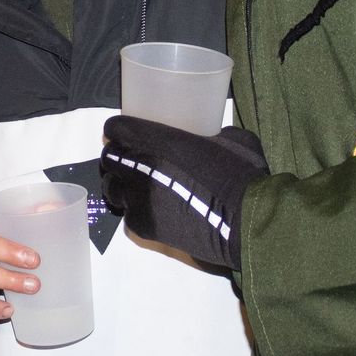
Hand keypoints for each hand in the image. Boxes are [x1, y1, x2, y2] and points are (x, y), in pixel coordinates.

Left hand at [99, 116, 268, 270]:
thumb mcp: (230, 138)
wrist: (246, 220)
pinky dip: (138, 212)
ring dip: (123, 186)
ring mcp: (138, 198)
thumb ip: (209, 134)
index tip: (129, 135)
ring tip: (143, 189)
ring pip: (112, 188)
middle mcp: (139, 167)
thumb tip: (211, 137)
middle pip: (109, 158)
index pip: (115, 129)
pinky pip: (128, 215)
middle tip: (137, 162)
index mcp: (155, 140)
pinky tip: (157, 211)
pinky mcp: (144, 226)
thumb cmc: (241, 174)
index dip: (120, 131)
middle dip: (120, 159)